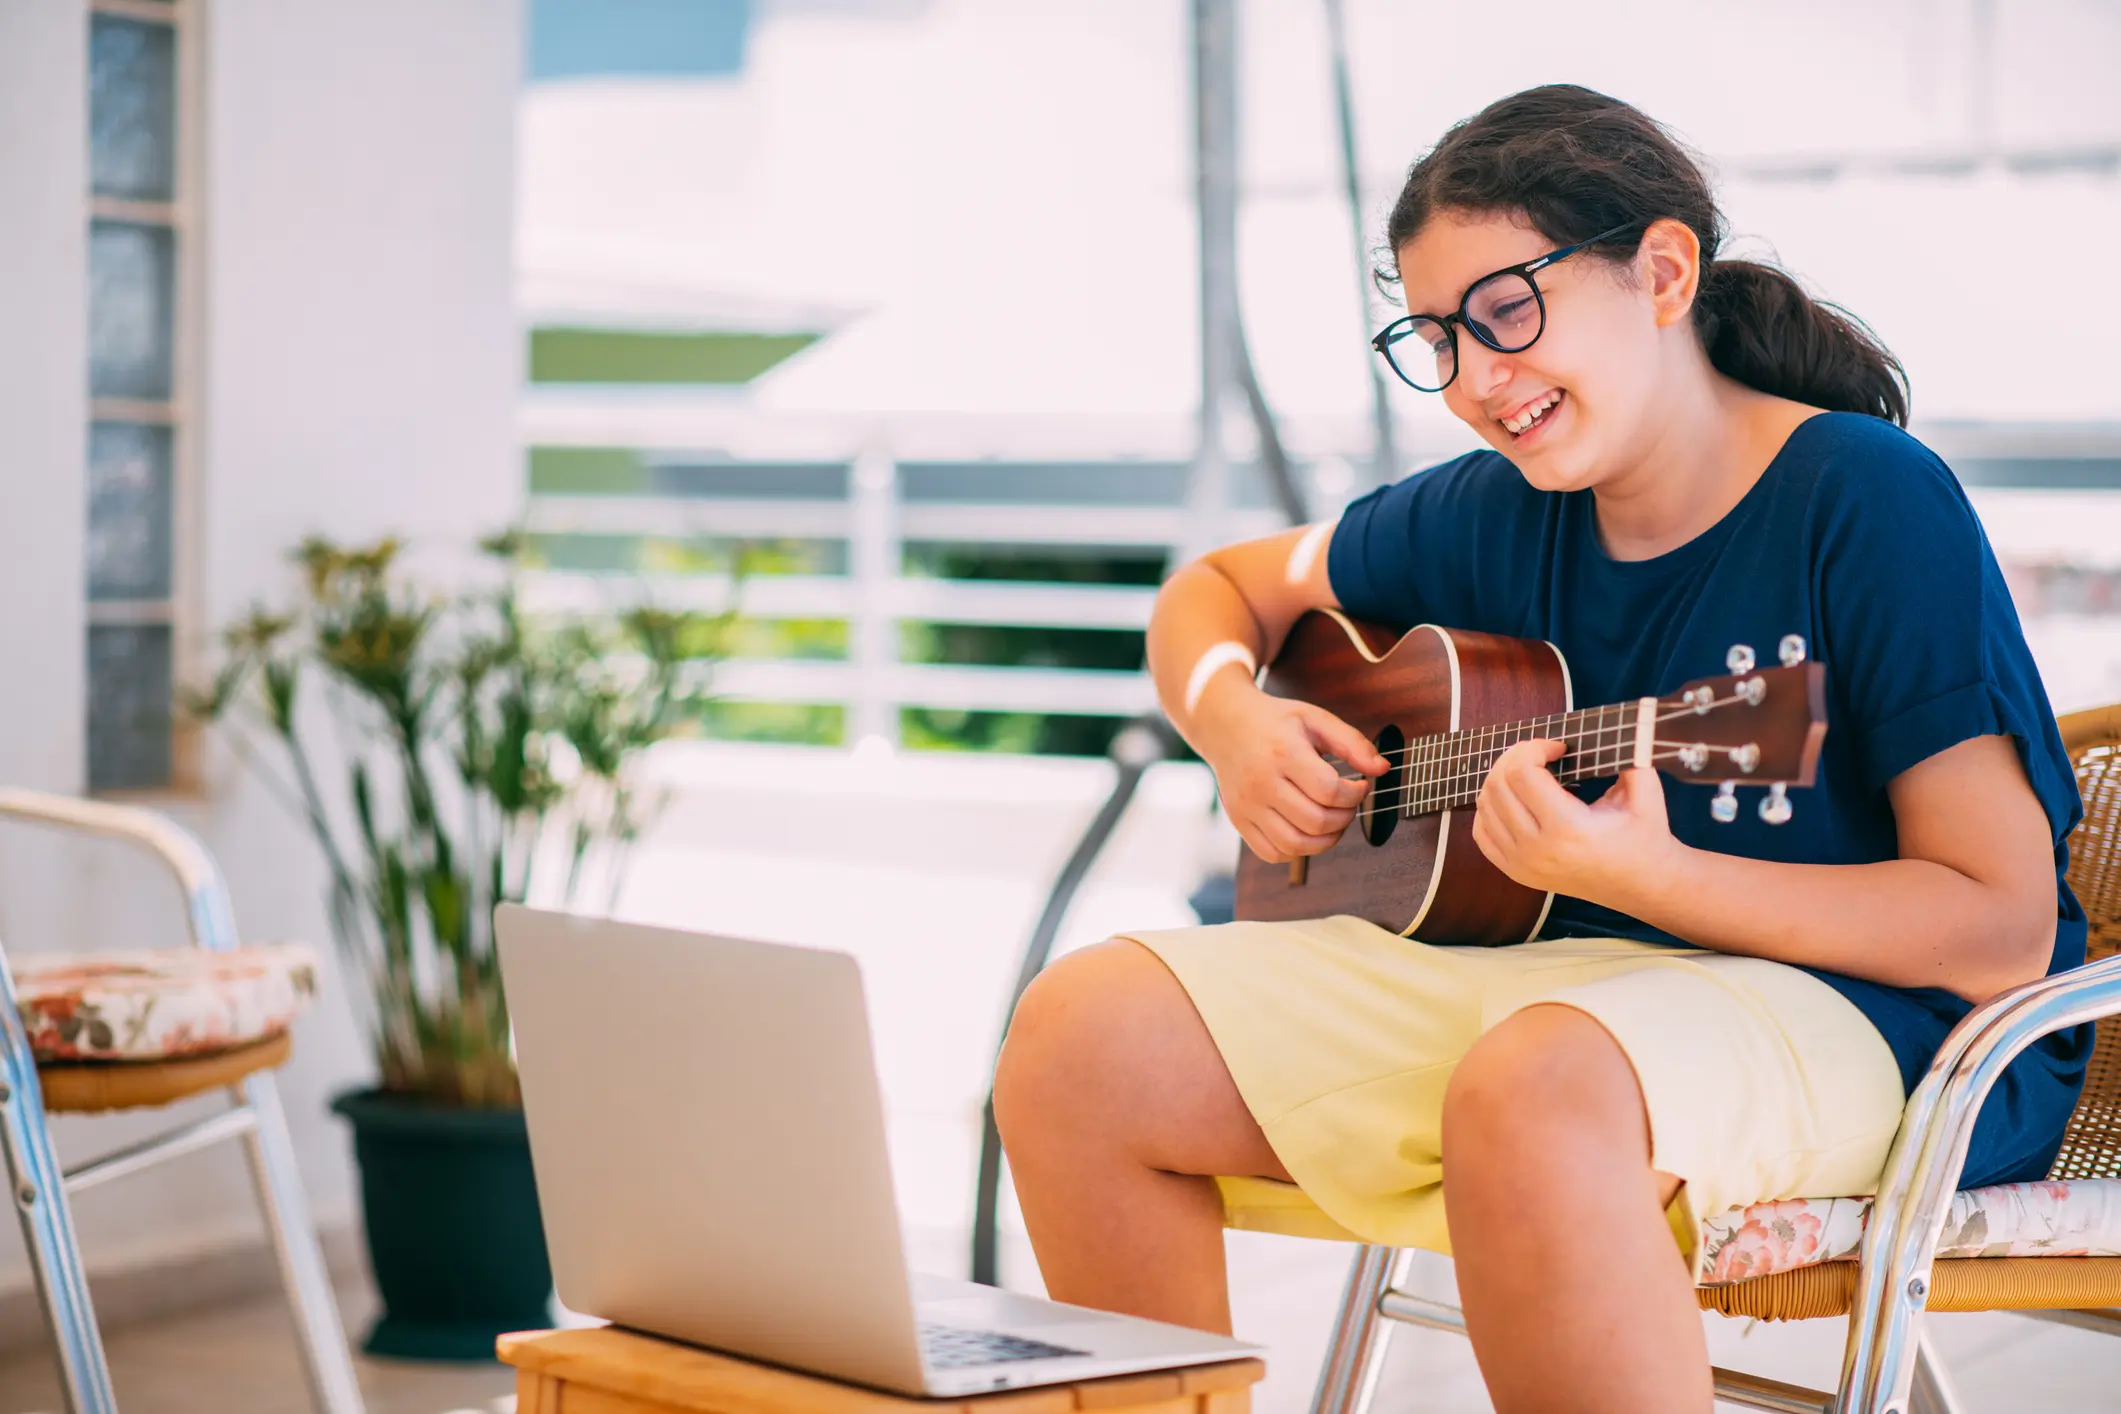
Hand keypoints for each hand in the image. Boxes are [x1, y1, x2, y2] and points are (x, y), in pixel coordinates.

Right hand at [1196, 687, 1386, 863]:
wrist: (1225, 725)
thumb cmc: (1275, 722)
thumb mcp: (1315, 719)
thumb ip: (1352, 743)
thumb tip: (1382, 770)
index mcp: (1282, 753)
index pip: (1329, 790)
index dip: (1355, 794)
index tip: (1360, 785)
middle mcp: (1261, 783)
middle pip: (1316, 821)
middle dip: (1345, 817)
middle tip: (1348, 803)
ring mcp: (1247, 806)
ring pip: (1296, 844)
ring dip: (1326, 839)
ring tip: (1333, 820)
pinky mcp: (1239, 821)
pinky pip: (1274, 853)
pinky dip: (1299, 850)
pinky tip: (1307, 829)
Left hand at [1470, 739, 1683, 903]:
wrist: (1642, 885)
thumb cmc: (1646, 837)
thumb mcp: (1647, 793)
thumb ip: (1632, 755)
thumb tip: (1618, 725)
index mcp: (1568, 830)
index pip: (1522, 773)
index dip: (1535, 747)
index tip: (1558, 746)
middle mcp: (1538, 850)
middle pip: (1497, 785)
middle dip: (1515, 757)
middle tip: (1540, 753)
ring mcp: (1522, 864)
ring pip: (1484, 806)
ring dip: (1502, 779)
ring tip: (1530, 773)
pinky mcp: (1516, 872)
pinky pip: (1482, 832)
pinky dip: (1491, 808)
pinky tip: (1516, 798)